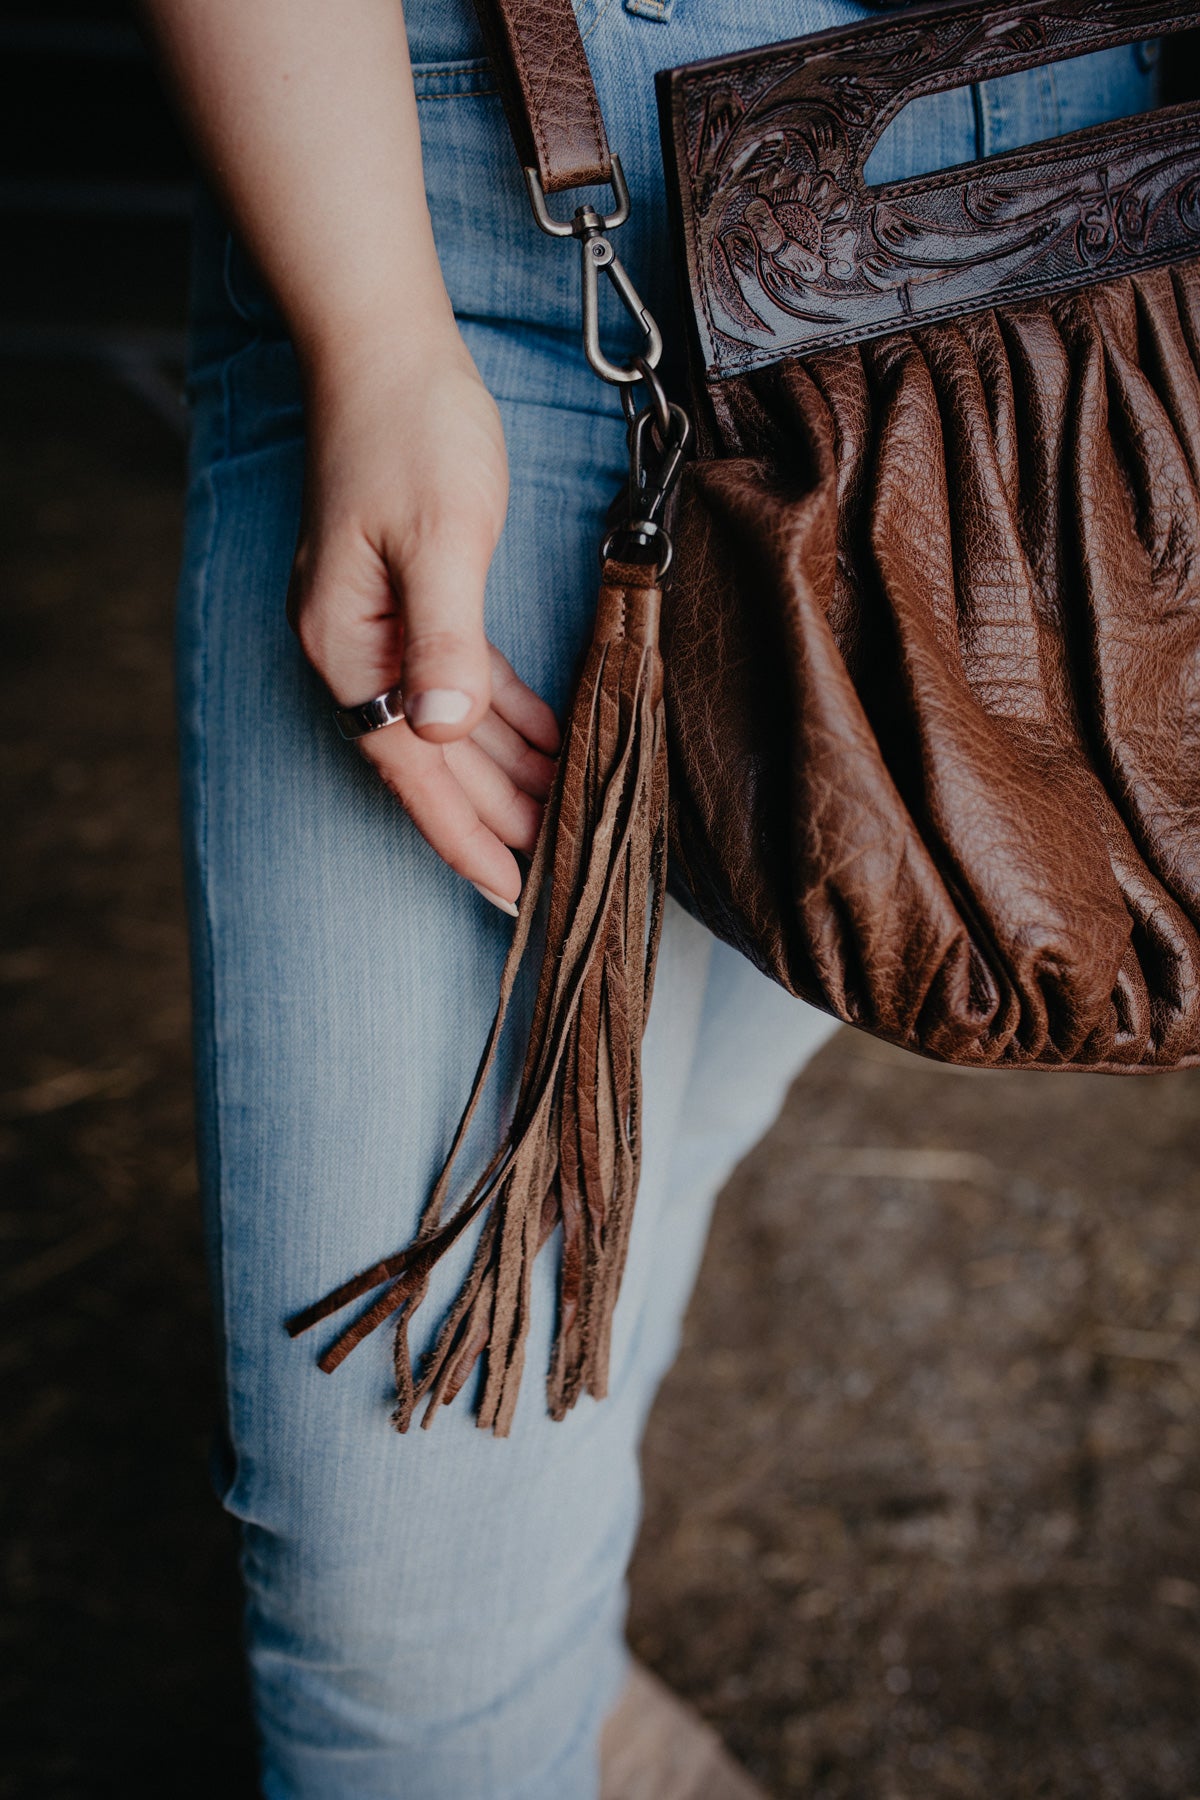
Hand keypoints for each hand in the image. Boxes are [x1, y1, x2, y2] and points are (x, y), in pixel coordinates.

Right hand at [287, 330, 559, 912]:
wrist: (386, 349)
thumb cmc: (411, 431)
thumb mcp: (440, 536)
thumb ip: (445, 637)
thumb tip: (440, 729)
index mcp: (348, 646)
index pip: (409, 769)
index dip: (464, 833)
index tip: (512, 891)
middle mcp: (357, 649)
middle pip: (433, 760)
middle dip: (498, 813)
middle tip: (563, 864)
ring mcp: (382, 627)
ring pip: (452, 726)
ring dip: (510, 769)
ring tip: (568, 811)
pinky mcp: (413, 600)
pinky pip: (463, 679)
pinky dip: (508, 714)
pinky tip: (552, 736)